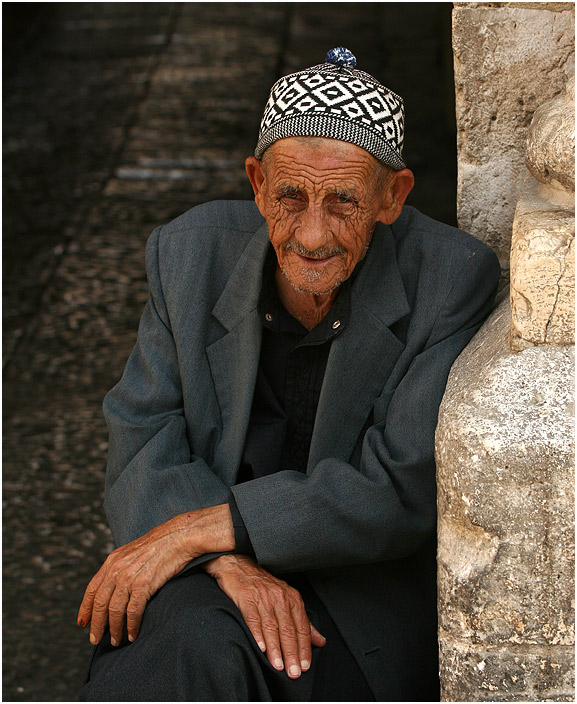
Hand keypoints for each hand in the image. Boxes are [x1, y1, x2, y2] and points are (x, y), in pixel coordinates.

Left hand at [77, 504, 233, 645]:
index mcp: (112, 560)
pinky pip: (133, 611)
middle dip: (96, 624)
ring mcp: (129, 576)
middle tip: (95, 639)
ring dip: (114, 629)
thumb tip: (115, 584)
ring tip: (115, 641)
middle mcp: (117, 569)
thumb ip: (121, 566)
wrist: (178, 536)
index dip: (85, 608)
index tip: (82, 622)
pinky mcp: (144, 584)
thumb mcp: (133, 551)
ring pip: (114, 610)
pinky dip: (131, 626)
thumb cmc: (160, 544)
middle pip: (100, 603)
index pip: (92, 588)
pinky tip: (132, 634)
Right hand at [203, 554, 325, 678]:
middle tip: (293, 672)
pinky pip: (253, 619)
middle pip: (288, 629)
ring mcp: (263, 598)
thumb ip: (303, 623)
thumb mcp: (287, 599)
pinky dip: (257, 634)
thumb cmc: (264, 586)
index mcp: (292, 598)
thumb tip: (320, 641)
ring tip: (278, 666)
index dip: (304, 647)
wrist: (239, 566)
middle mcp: (280, 598)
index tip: (305, 666)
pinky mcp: (246, 599)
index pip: (301, 627)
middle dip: (292, 652)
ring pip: (272, 627)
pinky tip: (261, 648)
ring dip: (276, 648)